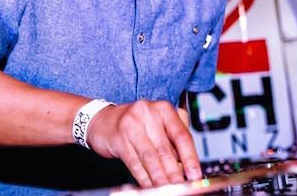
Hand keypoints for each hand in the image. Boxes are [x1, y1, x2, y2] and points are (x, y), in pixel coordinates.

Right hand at [86, 100, 202, 187]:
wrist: (101, 120)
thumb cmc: (134, 123)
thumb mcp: (156, 124)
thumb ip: (171, 141)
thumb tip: (185, 166)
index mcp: (163, 109)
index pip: (182, 135)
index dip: (190, 157)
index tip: (195, 174)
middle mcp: (148, 113)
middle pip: (166, 149)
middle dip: (175, 172)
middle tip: (182, 185)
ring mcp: (131, 125)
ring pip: (150, 158)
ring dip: (160, 178)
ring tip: (168, 189)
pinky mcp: (119, 139)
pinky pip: (135, 163)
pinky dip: (144, 177)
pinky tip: (150, 186)